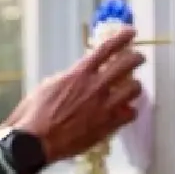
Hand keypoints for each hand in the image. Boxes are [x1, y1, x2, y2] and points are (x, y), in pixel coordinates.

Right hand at [0, 26, 144, 162]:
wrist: (37, 141)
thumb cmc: (36, 114)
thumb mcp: (48, 86)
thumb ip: (68, 78)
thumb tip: (76, 75)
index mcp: (79, 74)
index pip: (106, 49)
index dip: (121, 38)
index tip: (131, 33)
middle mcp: (95, 86)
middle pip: (126, 64)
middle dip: (136, 58)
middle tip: (138, 58)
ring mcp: (104, 106)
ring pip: (133, 89)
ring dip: (134, 86)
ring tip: (132, 88)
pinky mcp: (108, 125)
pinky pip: (130, 114)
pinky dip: (129, 111)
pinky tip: (126, 112)